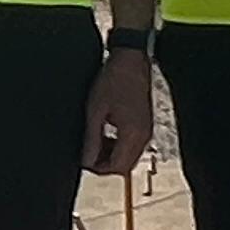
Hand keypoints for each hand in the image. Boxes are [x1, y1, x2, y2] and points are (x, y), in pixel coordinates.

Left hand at [80, 47, 154, 178]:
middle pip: (124, 167)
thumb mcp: (96, 111)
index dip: (98, 169)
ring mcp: (146, 131)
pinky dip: (118, 146)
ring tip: (94, 143)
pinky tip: (105, 135)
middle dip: (105, 165)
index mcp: (132, 134)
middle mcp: (144, 136)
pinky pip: (132, 146)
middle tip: (87, 154)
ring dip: (111, 156)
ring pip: (129, 158)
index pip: (117, 168)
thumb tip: (86, 162)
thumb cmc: (113, 80)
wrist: (131, 60)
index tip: (83, 161)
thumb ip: (91, 139)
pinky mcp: (145, 126)